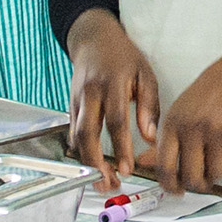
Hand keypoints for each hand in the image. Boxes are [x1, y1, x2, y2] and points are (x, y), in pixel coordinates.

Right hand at [66, 10, 159, 189]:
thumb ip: (149, 105)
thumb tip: (151, 137)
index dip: (120, 147)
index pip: (115, 120)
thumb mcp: (144, 74)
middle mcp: (91, 92)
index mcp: (112, 83)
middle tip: (109, 182)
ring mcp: (77, 99)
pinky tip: (92, 166)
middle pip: (87, 132)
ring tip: (102, 180)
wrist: (93, 39)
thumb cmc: (123, 57)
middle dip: (96, 162)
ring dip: (86, 162)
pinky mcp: (70, 105)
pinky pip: (72, 132)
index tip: (127, 168)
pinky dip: (80, 152)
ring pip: (75, 135)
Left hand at [150, 41, 221, 193]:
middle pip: (192, 178)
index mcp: (174, 122)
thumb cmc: (212, 91)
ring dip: (221, 171)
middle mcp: (194, 128)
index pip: (165, 166)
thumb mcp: (182, 110)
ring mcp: (218, 133)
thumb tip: (144, 163)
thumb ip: (164, 139)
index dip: (169, 185)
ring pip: (217, 175)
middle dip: (199, 184)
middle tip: (204, 179)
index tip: (175, 191)